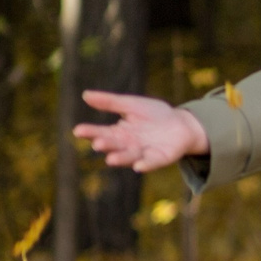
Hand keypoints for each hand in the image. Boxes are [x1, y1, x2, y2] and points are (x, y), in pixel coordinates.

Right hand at [75, 90, 207, 172]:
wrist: (182, 123)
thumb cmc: (154, 114)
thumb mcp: (132, 104)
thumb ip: (110, 102)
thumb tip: (85, 94)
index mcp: (118, 132)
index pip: (100, 133)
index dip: (90, 132)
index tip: (78, 130)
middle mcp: (127, 145)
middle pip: (113, 146)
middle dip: (105, 145)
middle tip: (97, 144)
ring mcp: (143, 153)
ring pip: (129, 157)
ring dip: (120, 158)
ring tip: (111, 159)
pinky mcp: (159, 158)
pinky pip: (151, 163)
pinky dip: (145, 164)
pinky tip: (139, 166)